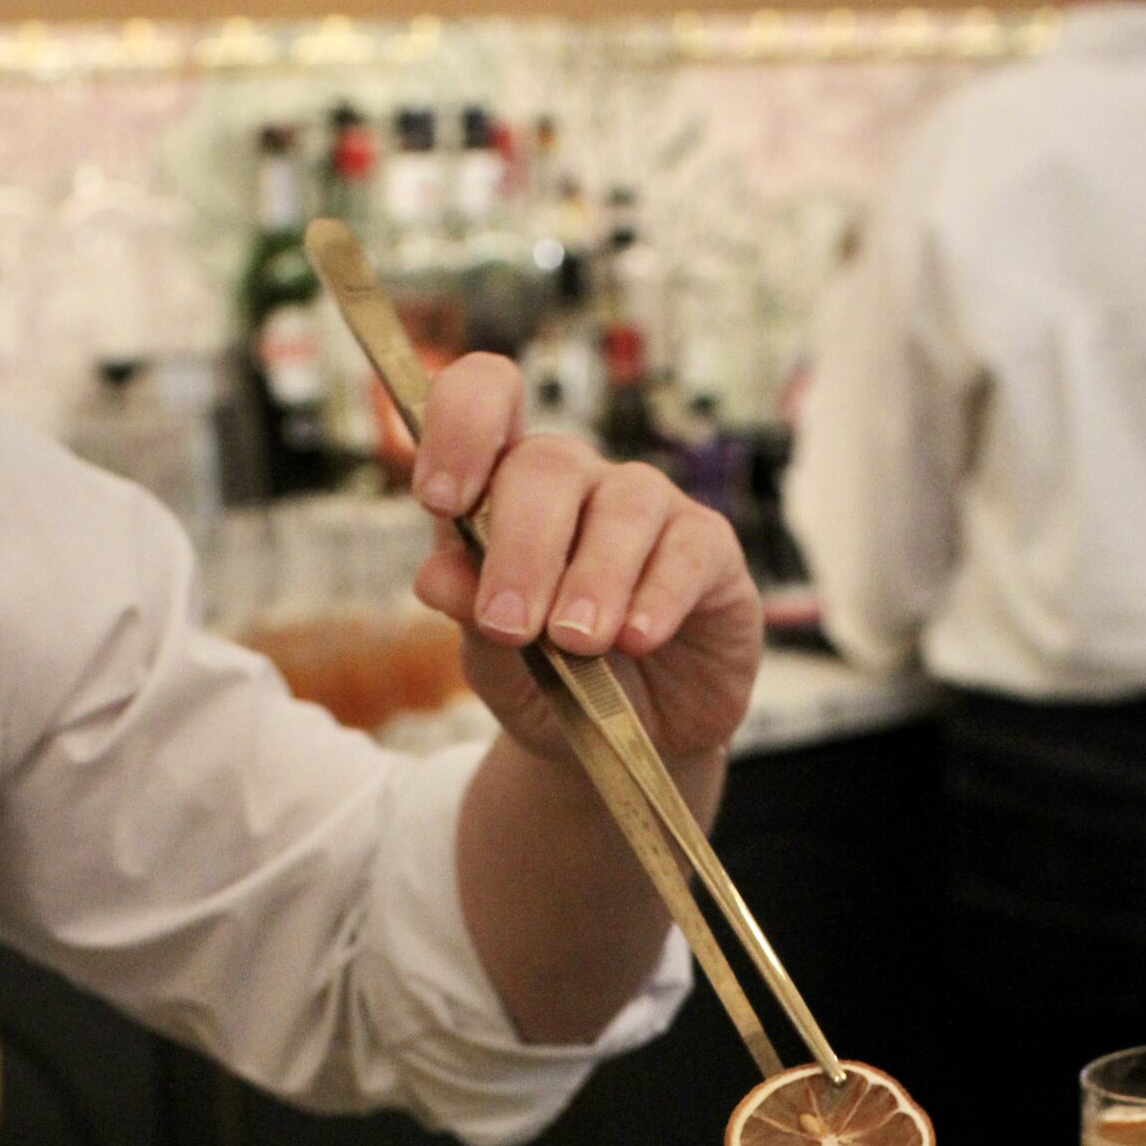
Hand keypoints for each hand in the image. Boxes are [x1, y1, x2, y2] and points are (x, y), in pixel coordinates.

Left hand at [409, 353, 763, 768]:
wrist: (631, 743)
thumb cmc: (554, 686)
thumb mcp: (495, 663)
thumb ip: (466, 615)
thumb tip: (437, 575)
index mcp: (505, 491)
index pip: (484, 402)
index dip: (459, 429)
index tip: (440, 502)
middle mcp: (577, 484)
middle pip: (547, 464)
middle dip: (522, 546)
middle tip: (511, 626)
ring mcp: (648, 510)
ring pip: (622, 506)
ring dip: (593, 577)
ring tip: (576, 642)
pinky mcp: (709, 550)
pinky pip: (687, 551)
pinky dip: (658, 595)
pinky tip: (637, 638)